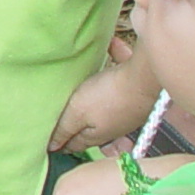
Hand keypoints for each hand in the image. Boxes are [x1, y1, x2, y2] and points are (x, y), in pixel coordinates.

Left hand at [49, 36, 160, 152]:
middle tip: (59, 120)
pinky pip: (118, 76)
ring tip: (79, 92)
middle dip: (75, 126)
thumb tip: (52, 147)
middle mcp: (112, 125)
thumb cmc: (108, 96)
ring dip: (91, 99)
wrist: (146, 77)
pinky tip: (111, 46)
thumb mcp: (78, 113)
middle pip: (89, 128)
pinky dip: (114, 61)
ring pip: (102, 106)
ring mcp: (125, 109)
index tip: (49, 143)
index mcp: (95, 134)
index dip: (61, 143)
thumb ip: (64, 128)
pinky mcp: (134, 92)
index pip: (75, 143)